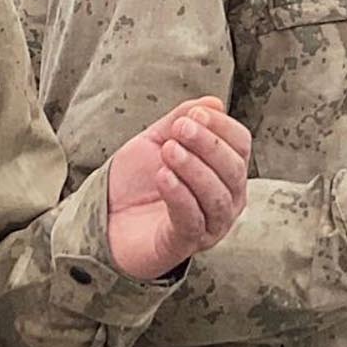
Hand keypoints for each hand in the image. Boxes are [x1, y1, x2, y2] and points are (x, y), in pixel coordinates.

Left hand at [105, 98, 254, 279]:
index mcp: (226, 172)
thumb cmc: (137, 182)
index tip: (194, 114)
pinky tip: (163, 176)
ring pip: (217, 196)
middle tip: (180, 129)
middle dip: (209, 145)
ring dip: (194, 169)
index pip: (241, 145)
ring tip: (169, 150)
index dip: (222, 126)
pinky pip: (192, 220)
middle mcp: (227, 200)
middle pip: (234, 170)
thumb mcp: (157, 141)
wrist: (105, 219)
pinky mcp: (184, 244)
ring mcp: (210, 225)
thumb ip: (182, 120)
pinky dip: (180, 195)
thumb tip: (213, 102)